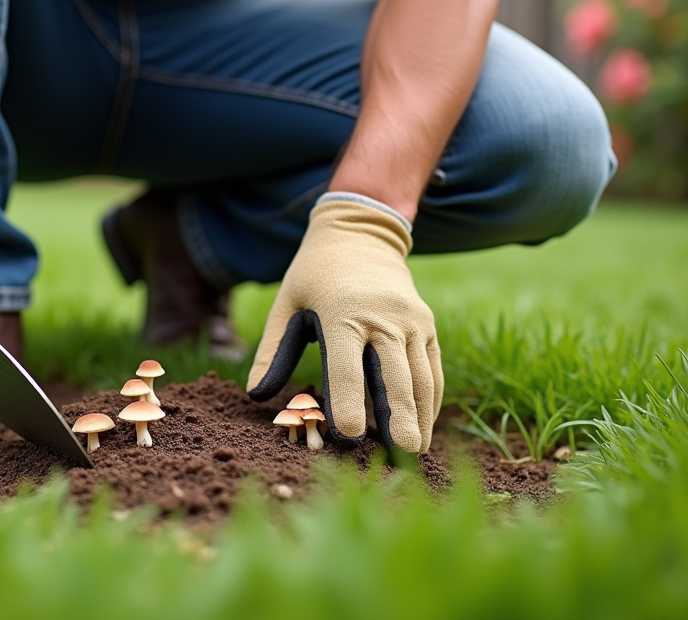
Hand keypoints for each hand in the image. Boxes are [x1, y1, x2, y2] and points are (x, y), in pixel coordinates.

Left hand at [246, 194, 442, 451]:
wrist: (360, 233)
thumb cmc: (314, 274)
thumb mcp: (286, 304)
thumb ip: (272, 351)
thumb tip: (256, 395)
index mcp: (342, 313)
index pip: (348, 367)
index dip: (349, 403)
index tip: (349, 435)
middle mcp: (383, 317)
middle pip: (394, 375)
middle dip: (400, 417)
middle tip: (402, 455)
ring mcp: (410, 320)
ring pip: (420, 376)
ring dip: (420, 415)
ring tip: (415, 451)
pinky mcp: (426, 324)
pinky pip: (431, 367)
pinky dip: (430, 399)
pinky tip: (423, 425)